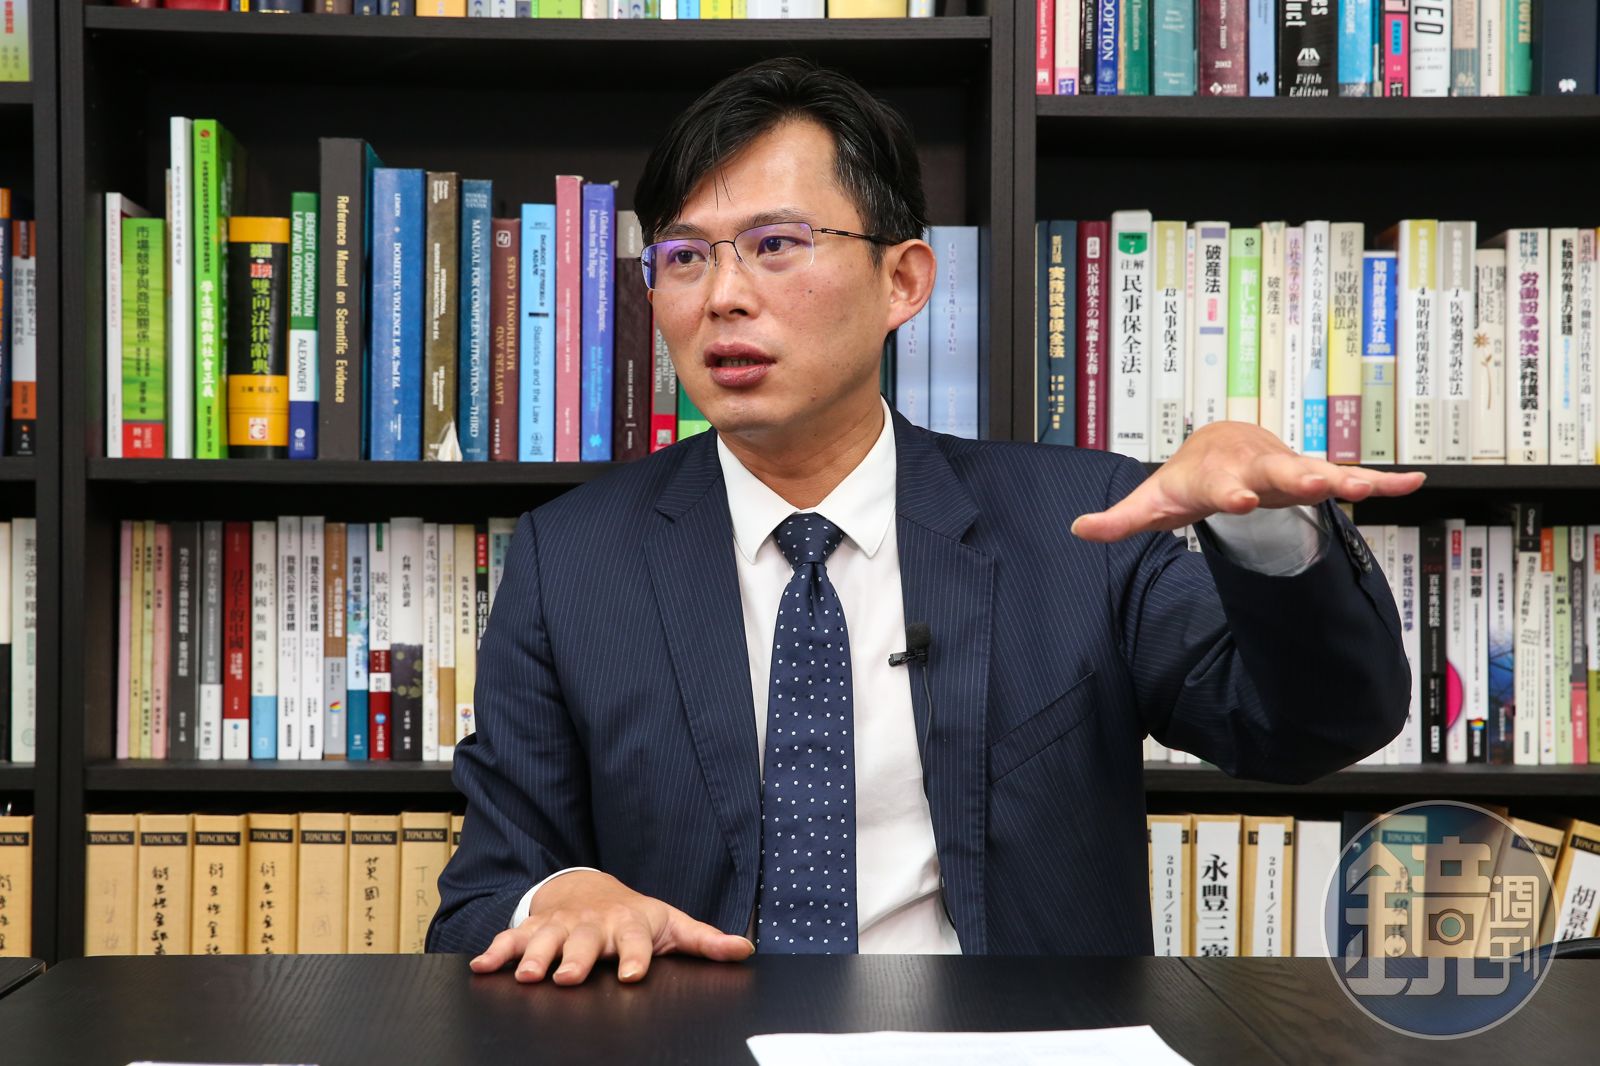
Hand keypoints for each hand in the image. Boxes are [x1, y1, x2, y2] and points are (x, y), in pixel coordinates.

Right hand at [468, 870, 754, 984]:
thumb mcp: (672, 924)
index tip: (632, 975)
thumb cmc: (636, 917)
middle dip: (576, 959)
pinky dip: (495, 951)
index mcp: (630, 925)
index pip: (636, 941)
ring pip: (545, 939)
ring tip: (526, 975)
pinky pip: (511, 938)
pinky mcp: (534, 928)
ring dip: (533, 955)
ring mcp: (562, 926)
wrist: (592, 890)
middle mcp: (594, 926)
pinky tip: (481, 967)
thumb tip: (744, 950)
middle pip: (585, 942)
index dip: (636, 957)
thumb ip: (705, 941)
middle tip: (567, 978)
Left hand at [1069, 422, 1426, 542]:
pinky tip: (1412, 482)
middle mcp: (1258, 466)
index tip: (1240, 498)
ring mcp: (1288, 469)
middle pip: (1279, 470)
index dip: (1230, 491)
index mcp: (1219, 473)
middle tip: (1318, 482)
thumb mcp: (1152, 501)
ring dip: (1346, 476)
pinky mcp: (1313, 476)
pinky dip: (1381, 479)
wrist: (1219, 445)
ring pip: (1320, 470)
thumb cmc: (1186, 476)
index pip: (1223, 484)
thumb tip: (1079, 529)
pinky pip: (1351, 476)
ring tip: (1373, 485)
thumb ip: (1120, 519)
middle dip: (1297, 475)